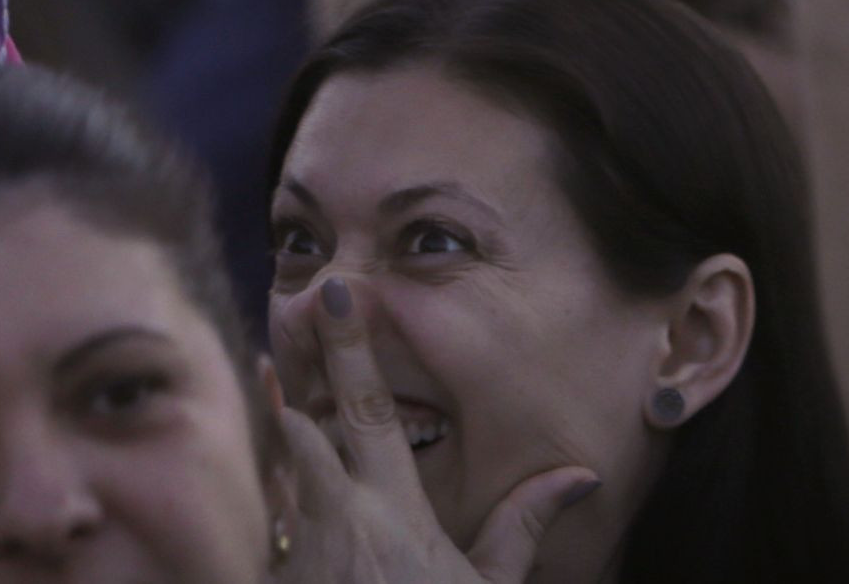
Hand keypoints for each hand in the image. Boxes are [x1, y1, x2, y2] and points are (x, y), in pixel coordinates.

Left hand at [272, 277, 599, 583]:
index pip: (366, 410)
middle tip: (294, 317)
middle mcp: (337, 521)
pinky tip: (276, 479)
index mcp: (393, 513)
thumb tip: (577, 475)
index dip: (350, 348)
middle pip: (301, 424)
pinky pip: (271, 526)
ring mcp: (299, 553)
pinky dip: (277, 497)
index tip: (336, 293)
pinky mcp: (276, 582)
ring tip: (273, 376)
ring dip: (280, 429)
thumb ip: (522, 528)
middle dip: (299, 372)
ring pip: (280, 472)